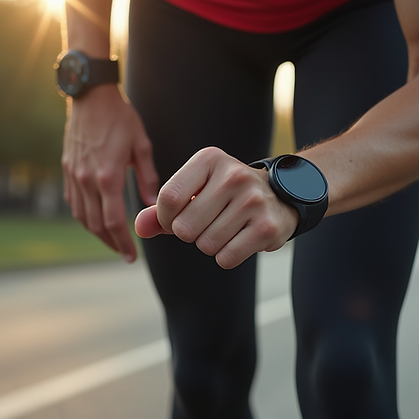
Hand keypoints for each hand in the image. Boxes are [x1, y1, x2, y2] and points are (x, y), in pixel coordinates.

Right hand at [62, 84, 159, 262]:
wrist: (90, 96)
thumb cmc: (120, 117)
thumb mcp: (142, 145)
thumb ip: (148, 178)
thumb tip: (154, 205)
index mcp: (108, 175)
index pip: (113, 221)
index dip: (123, 242)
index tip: (131, 256)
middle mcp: (86, 179)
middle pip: (95, 225)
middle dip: (111, 243)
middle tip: (125, 255)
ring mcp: (74, 175)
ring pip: (82, 216)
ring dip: (96, 233)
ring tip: (112, 242)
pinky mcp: (67, 169)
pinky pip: (73, 202)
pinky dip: (84, 216)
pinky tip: (96, 221)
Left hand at [134, 147, 298, 268]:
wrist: (279, 197)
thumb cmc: (225, 195)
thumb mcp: (195, 191)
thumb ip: (163, 209)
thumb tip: (138, 229)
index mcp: (210, 160)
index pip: (168, 199)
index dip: (164, 219)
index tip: (174, 219)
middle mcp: (233, 175)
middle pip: (184, 227)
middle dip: (189, 234)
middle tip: (208, 222)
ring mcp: (252, 201)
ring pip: (205, 245)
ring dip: (210, 245)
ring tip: (227, 228)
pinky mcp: (266, 227)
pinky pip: (226, 258)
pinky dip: (228, 256)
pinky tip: (240, 238)